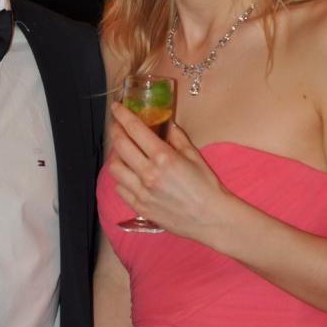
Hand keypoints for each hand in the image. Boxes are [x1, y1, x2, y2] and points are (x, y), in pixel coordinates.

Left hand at [109, 102, 231, 239]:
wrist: (211, 219)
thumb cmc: (207, 186)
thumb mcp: (194, 156)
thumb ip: (177, 137)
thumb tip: (167, 124)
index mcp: (163, 157)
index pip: (135, 130)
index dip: (122, 115)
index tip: (116, 107)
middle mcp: (149, 174)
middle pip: (119, 146)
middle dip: (115, 131)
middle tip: (117, 126)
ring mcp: (142, 192)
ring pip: (114, 169)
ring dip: (115, 156)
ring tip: (123, 153)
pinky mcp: (140, 207)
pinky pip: (120, 189)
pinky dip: (121, 179)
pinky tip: (130, 175)